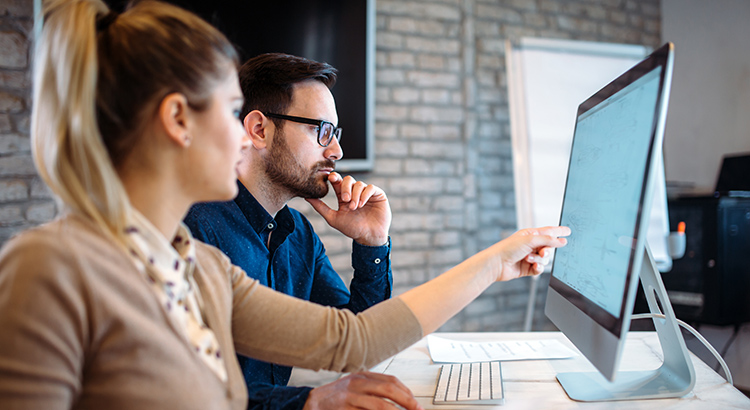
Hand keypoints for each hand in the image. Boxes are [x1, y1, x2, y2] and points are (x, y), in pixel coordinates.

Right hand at [303, 371, 422, 409]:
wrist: (313, 402)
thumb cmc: (337, 397)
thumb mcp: (356, 387)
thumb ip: (374, 389)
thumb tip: (399, 399)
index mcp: (363, 376)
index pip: (391, 381)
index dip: (407, 392)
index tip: (416, 403)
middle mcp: (358, 383)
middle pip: (389, 390)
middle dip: (407, 401)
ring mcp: (351, 396)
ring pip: (380, 405)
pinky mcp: (345, 408)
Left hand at [305, 172, 391, 246]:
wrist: (369, 237)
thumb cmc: (352, 229)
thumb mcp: (333, 218)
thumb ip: (320, 207)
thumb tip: (306, 197)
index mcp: (344, 196)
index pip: (338, 182)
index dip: (334, 177)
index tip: (331, 178)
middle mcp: (355, 192)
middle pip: (348, 179)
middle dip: (345, 187)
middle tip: (345, 199)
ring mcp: (366, 193)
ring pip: (359, 184)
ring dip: (355, 195)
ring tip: (354, 207)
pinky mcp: (377, 194)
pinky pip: (370, 187)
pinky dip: (365, 194)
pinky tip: (361, 204)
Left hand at [489, 226, 570, 281]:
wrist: (497, 264)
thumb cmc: (508, 248)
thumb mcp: (530, 240)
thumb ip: (548, 240)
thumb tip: (562, 241)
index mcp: (530, 234)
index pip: (548, 231)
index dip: (559, 231)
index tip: (568, 231)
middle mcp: (530, 245)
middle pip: (548, 247)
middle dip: (547, 250)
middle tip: (542, 252)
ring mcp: (529, 257)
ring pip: (545, 259)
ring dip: (538, 260)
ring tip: (528, 259)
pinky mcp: (527, 268)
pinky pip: (540, 269)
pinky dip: (538, 268)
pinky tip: (533, 267)